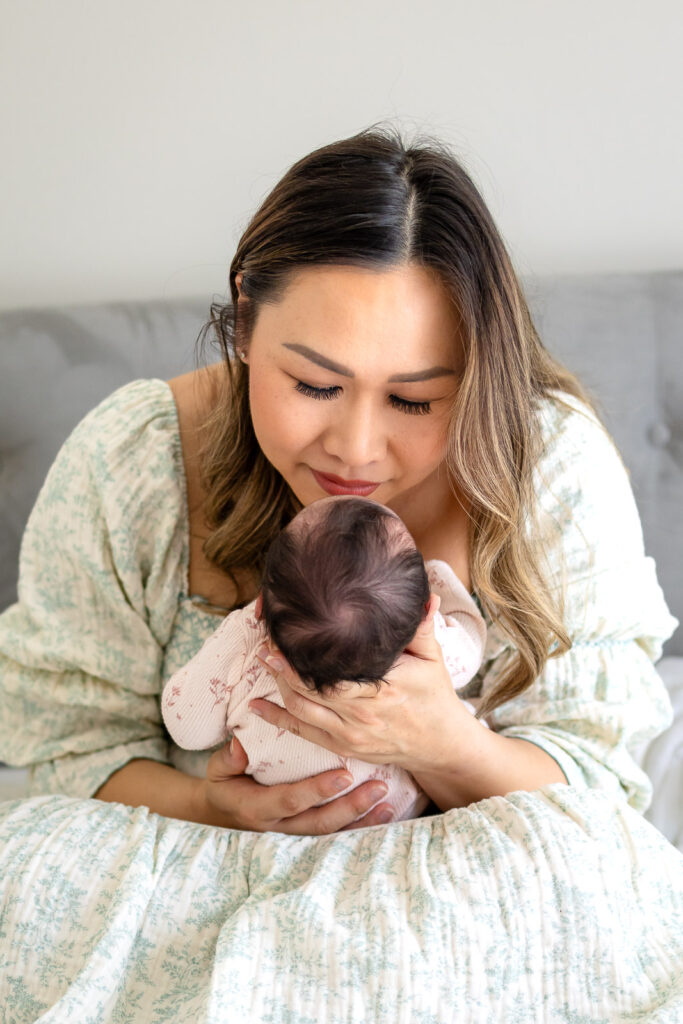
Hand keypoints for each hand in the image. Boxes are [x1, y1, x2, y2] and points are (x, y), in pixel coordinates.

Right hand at [196, 734, 395, 833]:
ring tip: (388, 803)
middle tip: (378, 788)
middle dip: (351, 807)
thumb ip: (228, 758)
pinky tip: (386, 813)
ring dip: (362, 820)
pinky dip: (361, 825)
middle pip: (319, 823)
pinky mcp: (306, 833)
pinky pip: (336, 833)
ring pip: (331, 832)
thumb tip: (240, 747)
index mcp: (257, 808)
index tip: (344, 775)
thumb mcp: (218, 769)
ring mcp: (294, 834)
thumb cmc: (226, 782)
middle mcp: (279, 827)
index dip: (317, 790)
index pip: (290, 800)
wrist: (224, 812)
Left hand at [250, 595, 473, 776]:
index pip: (330, 672)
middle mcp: (360, 713)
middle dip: (281, 666)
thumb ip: (422, 628)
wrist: (440, 746)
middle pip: (308, 688)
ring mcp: (349, 733)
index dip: (301, 656)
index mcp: (380, 688)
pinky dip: (277, 719)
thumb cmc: (435, 697)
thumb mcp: (432, 659)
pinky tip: (257, 707)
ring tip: (262, 663)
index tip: (285, 633)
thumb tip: (429, 596)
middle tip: (264, 643)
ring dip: (277, 687)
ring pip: (300, 709)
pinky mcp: (342, 747)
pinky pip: (303, 733)